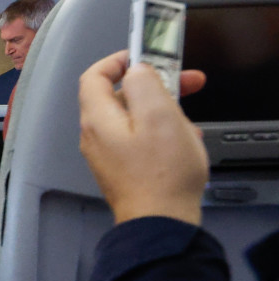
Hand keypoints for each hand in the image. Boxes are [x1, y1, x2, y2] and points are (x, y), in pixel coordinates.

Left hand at [78, 50, 207, 225]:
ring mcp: (107, 154)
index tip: (145, 57)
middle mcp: (95, 136)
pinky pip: (138, 139)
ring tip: (188, 118)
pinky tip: (183, 141)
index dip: (118, 61)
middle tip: (185, 82)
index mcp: (98, 119)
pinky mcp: (122, 169)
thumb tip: (135, 71)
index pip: (93, 76)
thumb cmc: (161, 175)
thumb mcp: (159, 116)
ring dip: (162, 110)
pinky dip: (160, 132)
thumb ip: (143, 84)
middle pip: (118, 96)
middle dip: (153, 84)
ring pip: (132, 118)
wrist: (160, 223)